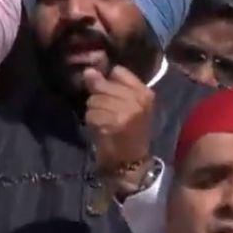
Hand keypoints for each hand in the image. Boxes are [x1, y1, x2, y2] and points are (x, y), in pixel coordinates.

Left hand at [83, 66, 154, 197]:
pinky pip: (92, 114)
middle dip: (98, 100)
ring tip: (105, 123)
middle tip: (107, 115)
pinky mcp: (116, 123)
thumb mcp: (123, 105)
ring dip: (94, 113)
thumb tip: (88, 71)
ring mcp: (129, 111)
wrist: (129, 161)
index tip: (110, 96)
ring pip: (95, 100)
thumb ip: (107, 86)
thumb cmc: (126, 132)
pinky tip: (102, 131)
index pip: (118, 72)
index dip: (107, 82)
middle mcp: (139, 99)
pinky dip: (92, 123)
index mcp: (144, 92)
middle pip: (104, 86)